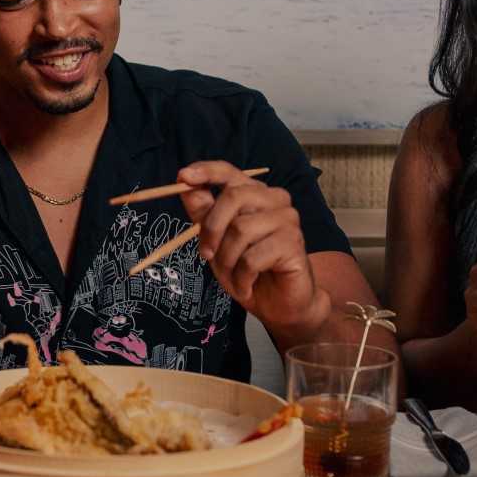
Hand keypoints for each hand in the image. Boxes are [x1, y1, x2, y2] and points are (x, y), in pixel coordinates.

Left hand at [177, 161, 325, 334]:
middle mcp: (275, 200)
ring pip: (240, 229)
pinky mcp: (293, 242)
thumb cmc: (248, 271)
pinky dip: (242, 277)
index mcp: (255, 194)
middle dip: (211, 229)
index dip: (206, 171)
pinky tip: (247, 286)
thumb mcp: (217, 242)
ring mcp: (288, 219)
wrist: (279, 305)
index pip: (230, 172)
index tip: (183, 176)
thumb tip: (184, 184)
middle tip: (206, 255)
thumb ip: (204, 213)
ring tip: (234, 276)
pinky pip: (252, 257)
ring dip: (227, 260)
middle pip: (232, 197)